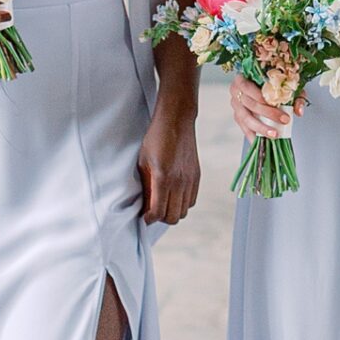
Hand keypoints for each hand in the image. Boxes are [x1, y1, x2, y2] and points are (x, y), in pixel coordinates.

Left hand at [138, 103, 199, 227]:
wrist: (176, 121)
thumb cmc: (156, 139)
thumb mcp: (143, 162)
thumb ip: (146, 185)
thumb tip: (145, 204)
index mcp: (163, 178)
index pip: (158, 212)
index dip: (149, 218)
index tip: (144, 216)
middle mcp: (179, 182)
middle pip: (173, 217)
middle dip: (161, 218)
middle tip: (153, 211)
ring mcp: (190, 179)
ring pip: (184, 211)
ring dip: (173, 211)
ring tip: (164, 204)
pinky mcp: (197, 176)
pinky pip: (192, 200)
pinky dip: (183, 203)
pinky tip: (174, 196)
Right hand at [230, 73, 301, 138]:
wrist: (261, 83)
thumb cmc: (271, 82)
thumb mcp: (285, 84)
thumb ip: (294, 95)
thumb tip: (299, 111)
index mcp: (242, 79)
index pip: (249, 88)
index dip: (262, 98)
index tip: (276, 104)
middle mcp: (235, 92)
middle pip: (250, 104)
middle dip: (268, 114)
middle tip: (284, 120)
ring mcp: (235, 105)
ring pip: (246, 119)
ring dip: (261, 128)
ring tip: (274, 134)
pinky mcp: (237, 117)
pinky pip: (244, 129)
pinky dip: (253, 136)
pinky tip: (262, 142)